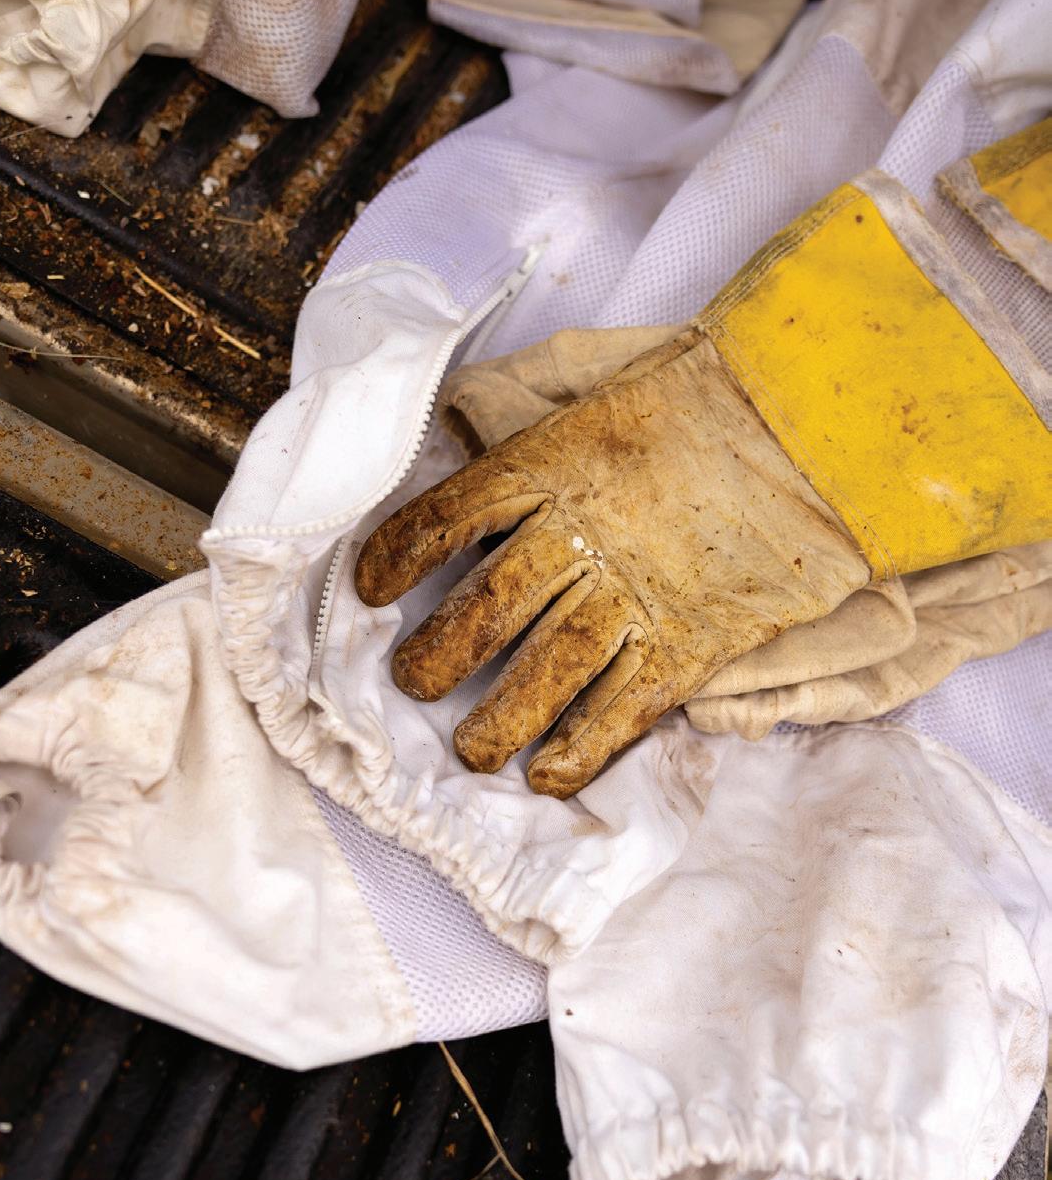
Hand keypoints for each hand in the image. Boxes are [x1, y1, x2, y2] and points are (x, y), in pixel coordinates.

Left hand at [356, 334, 870, 796]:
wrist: (810, 433)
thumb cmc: (702, 410)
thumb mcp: (602, 402)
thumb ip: (539, 445)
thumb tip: (472, 474)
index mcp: (554, 465)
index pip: (450, 514)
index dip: (399, 554)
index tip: (369, 587)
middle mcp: (583, 534)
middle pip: (488, 607)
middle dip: (438, 654)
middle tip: (412, 683)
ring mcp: (636, 593)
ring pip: (546, 669)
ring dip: (497, 719)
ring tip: (470, 751)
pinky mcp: (688, 642)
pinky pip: (621, 708)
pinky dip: (582, 748)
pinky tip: (548, 777)